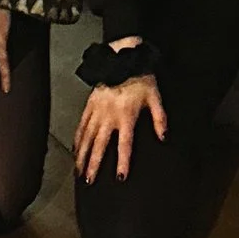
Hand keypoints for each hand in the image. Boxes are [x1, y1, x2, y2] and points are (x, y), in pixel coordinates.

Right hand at [74, 57, 164, 179]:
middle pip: (100, 145)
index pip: (124, 144)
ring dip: (82, 155)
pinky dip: (77, 138)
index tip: (120, 176)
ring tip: (78, 171)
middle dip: (94, 164)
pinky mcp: (89, 104)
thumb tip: (164, 137)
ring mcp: (97, 111)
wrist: (122, 57)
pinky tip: (74, 150)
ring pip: (87, 137)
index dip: (123, 161)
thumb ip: (160, 119)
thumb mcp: (155, 97)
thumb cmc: (140, 77)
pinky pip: (81, 124)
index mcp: (126, 116)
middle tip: (89, 180)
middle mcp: (109, 116)